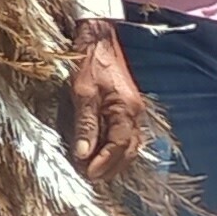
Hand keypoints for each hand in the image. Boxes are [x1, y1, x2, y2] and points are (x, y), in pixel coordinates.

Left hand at [66, 19, 149, 180]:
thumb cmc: (89, 61)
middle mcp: (134, 112)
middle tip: (91, 178)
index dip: (104, 163)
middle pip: (128, 149)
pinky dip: (116, 148)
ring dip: (115, 160)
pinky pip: (126, 134)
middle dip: (111, 167)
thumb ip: (85, 124)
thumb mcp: (82, 91)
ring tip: (96, 171)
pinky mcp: (125, 106)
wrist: (97, 37)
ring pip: (130, 144)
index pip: (119, 145)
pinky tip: (104, 153)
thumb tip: (83, 154)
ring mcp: (132, 109)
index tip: (89, 175)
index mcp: (126, 109)